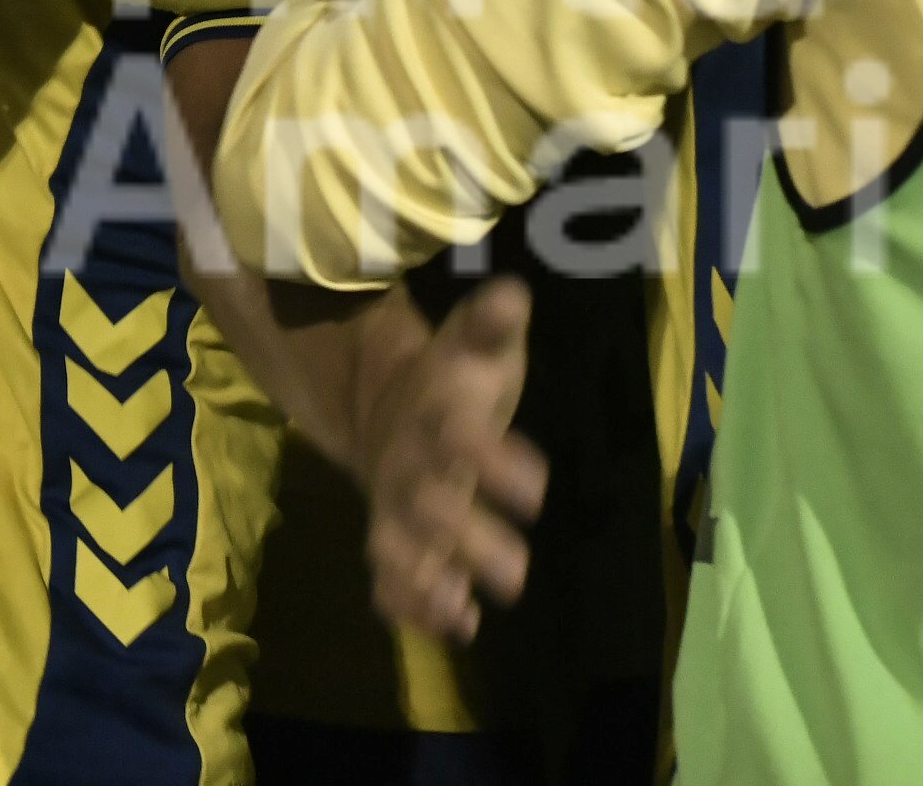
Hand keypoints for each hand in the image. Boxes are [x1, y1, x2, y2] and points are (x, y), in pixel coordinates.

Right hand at [350, 279, 545, 640]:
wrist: (386, 410)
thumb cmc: (451, 381)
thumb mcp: (474, 346)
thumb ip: (492, 325)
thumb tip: (513, 294)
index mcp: (434, 414)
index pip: (459, 435)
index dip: (494, 460)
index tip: (537, 486)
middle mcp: (409, 465)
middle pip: (429, 505)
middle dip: (468, 539)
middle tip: (517, 573)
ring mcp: (394, 509)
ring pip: (400, 550)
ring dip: (427, 582)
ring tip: (459, 610)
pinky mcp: (391, 543)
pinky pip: (391, 579)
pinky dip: (414, 607)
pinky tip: (456, 628)